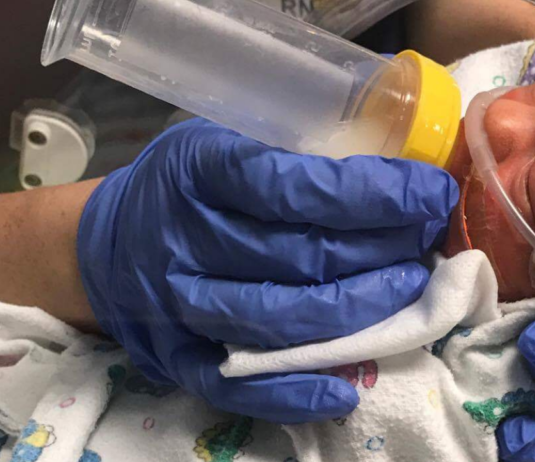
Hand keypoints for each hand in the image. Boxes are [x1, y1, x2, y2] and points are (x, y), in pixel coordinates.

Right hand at [78, 118, 457, 422]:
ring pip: (282, 318)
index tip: (429, 194)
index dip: (373, 194)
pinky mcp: (179, 359)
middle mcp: (186, 240)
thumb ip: (286, 156)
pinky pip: (240, 386)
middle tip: (429, 243)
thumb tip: (390, 178)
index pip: (297, 188)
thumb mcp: (220, 143)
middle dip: (382, 250)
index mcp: (199, 172)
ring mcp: (179, 308)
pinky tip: (347, 386)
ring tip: (411, 291)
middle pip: (301, 255)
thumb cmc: (183, 186)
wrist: (104, 247)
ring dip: (359, 310)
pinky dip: (296, 392)